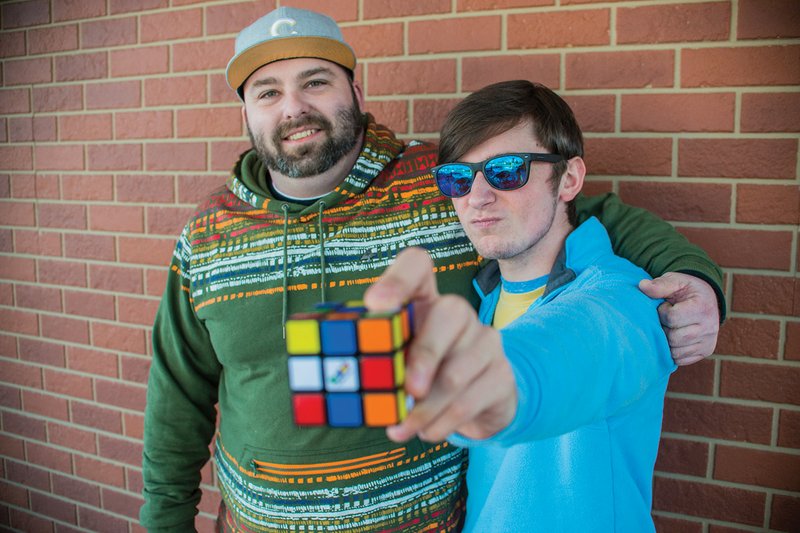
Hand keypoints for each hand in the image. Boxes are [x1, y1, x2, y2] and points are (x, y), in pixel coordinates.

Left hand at [364, 248, 517, 442]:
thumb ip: (379, 362)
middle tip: (408, 390)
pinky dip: (444, 422)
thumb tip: (352, 382)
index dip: (397, 279)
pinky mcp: (502, 373)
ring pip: (458, 370)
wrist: (477, 403)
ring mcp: (485, 340)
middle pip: (450, 313)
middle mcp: (457, 313)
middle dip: (425, 355)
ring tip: (402, 430)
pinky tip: (428, 433)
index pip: (417, 265)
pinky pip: (471, 399)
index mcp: (424, 301)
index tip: (376, 304)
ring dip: (426, 408)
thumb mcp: (397, 363)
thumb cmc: (423, 375)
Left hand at [638, 272, 719, 365]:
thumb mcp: (675, 281)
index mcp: (702, 308)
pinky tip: (674, 337)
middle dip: (664, 328)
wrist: (705, 297)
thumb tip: (642, 286)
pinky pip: (681, 359)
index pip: (672, 318)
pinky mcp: (706, 351)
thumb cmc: (686, 289)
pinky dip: (673, 350)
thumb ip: (660, 284)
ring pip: (675, 351)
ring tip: (670, 327)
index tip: (665, 305)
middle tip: (666, 318)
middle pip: (673, 338)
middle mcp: (710, 327)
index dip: (662, 312)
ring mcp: (708, 341)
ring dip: (666, 341)